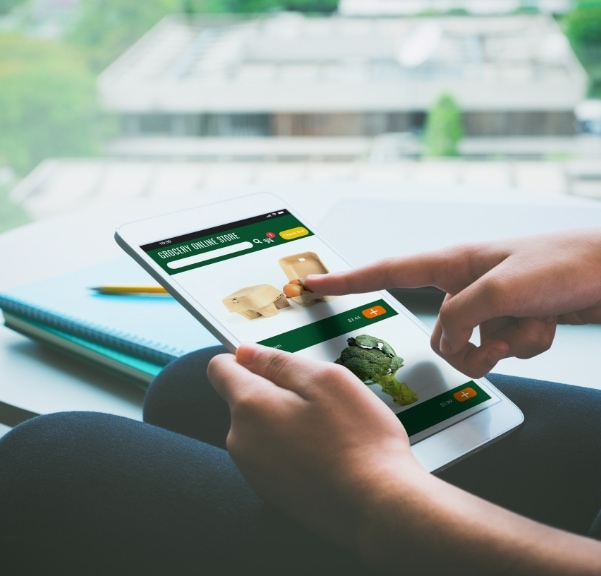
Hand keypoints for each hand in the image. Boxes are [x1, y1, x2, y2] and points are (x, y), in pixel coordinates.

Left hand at [208, 343, 421, 550]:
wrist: (378, 506)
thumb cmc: (358, 440)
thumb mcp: (325, 379)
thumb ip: (278, 361)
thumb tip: (245, 352)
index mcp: (250, 406)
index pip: (220, 368)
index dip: (246, 358)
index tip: (274, 364)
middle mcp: (241, 440)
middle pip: (246, 398)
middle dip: (276, 391)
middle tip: (319, 401)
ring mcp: (253, 470)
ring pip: (262, 426)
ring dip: (287, 420)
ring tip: (327, 431)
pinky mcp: (269, 490)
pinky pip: (273, 453)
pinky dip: (293, 447)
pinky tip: (325, 454)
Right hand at [306, 229, 600, 377]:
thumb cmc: (564, 261)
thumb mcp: (501, 289)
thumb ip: (462, 316)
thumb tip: (448, 339)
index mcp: (454, 263)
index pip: (388, 271)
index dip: (349, 280)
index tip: (316, 284)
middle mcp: (467, 285)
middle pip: (441, 331)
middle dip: (469, 344)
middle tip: (498, 335)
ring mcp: (491, 304)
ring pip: (472, 346)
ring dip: (502, 346)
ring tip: (530, 324)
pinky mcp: (513, 320)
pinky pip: (504, 348)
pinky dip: (526, 344)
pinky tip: (547, 322)